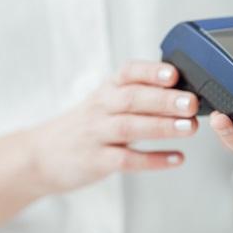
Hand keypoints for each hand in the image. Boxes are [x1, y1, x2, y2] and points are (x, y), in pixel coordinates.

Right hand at [27, 61, 198, 193]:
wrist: (41, 155)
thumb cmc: (86, 125)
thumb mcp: (106, 101)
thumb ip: (139, 94)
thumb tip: (185, 89)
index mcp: (107, 89)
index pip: (128, 72)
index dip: (150, 71)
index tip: (173, 73)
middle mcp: (101, 108)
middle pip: (132, 99)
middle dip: (164, 99)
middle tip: (191, 103)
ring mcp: (96, 135)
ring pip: (130, 127)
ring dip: (162, 127)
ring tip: (190, 127)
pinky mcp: (96, 161)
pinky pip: (126, 160)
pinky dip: (154, 160)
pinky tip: (177, 158)